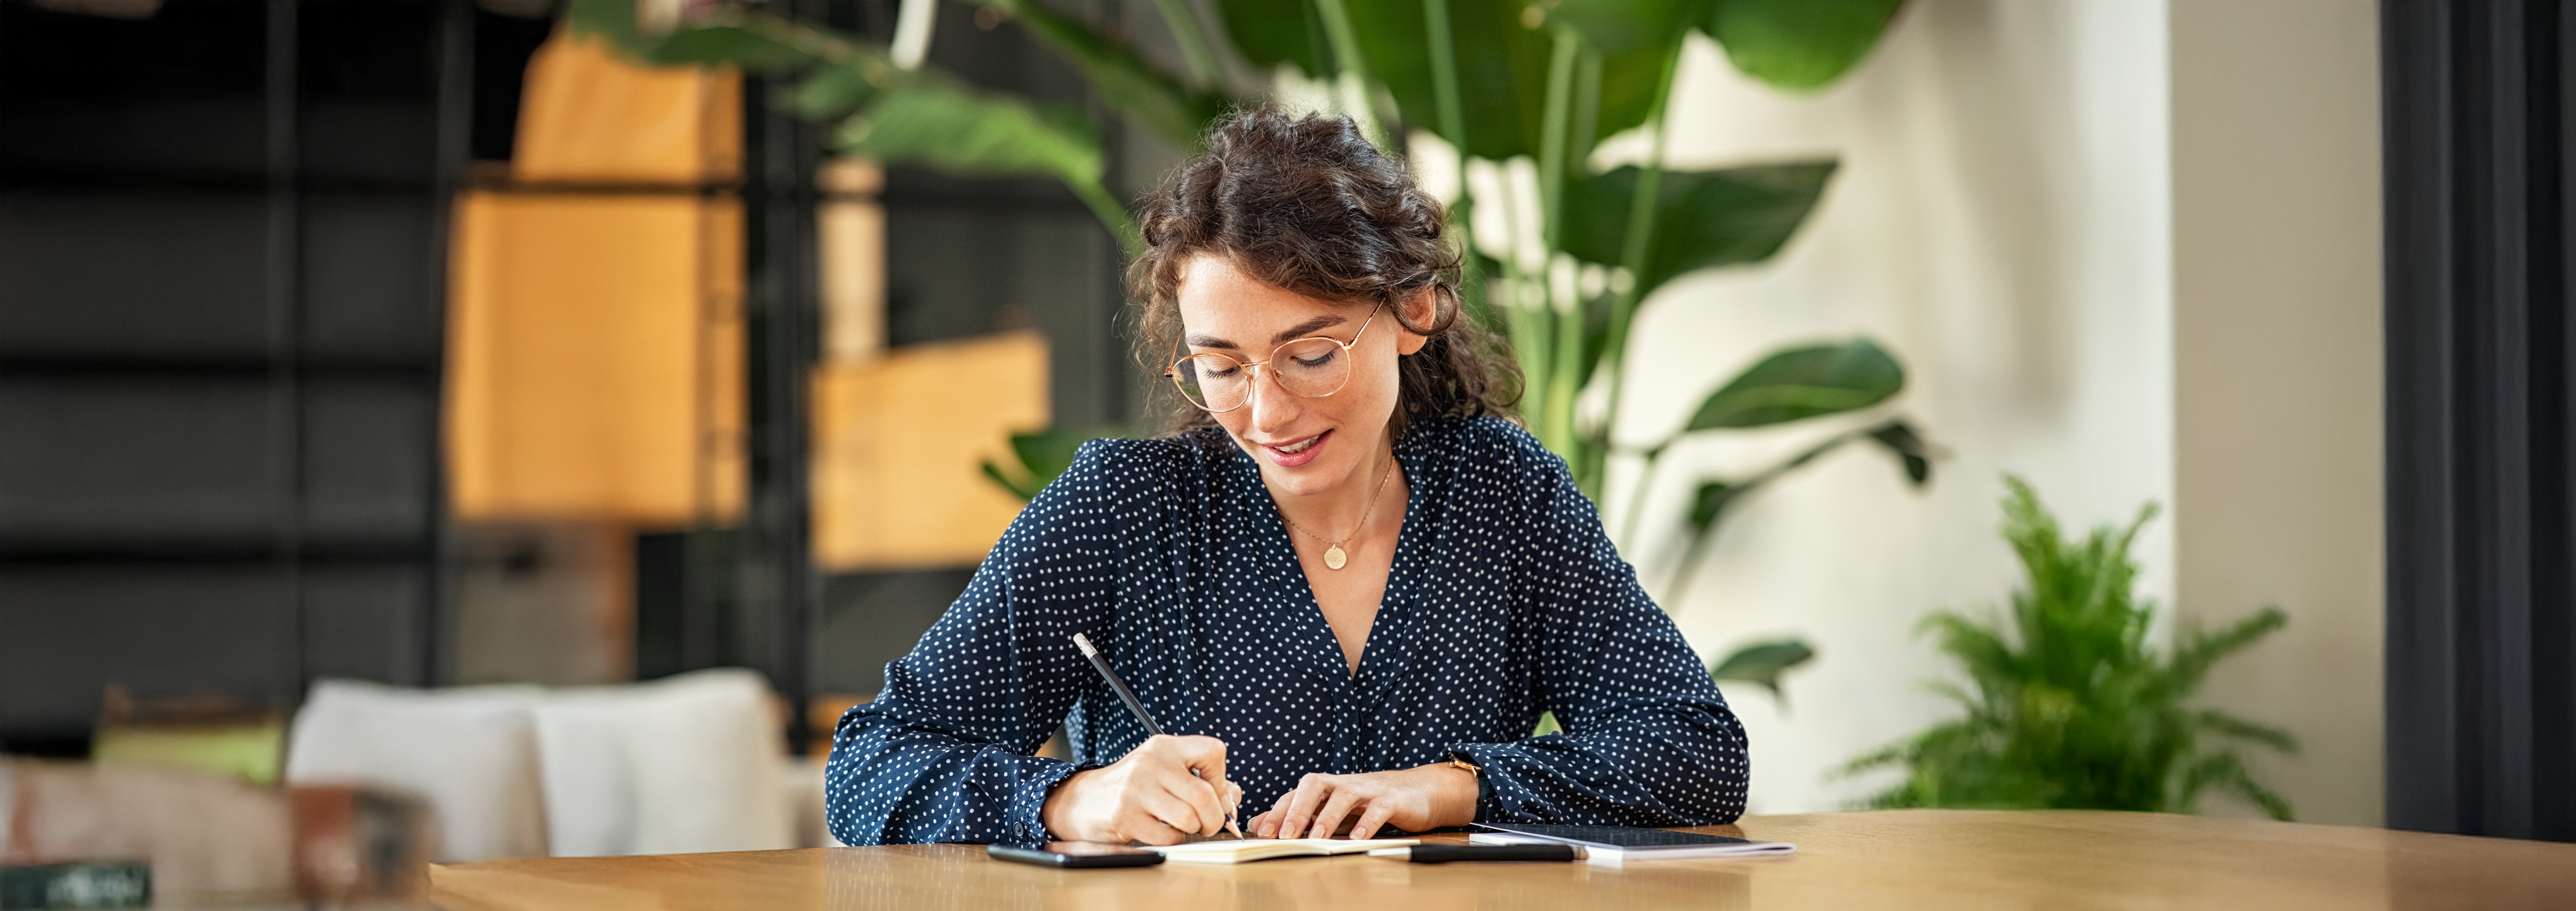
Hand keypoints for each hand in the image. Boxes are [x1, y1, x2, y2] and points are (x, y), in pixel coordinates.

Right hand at [1041, 734, 1244, 844]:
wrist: (1085, 800)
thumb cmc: (1135, 788)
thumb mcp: (1166, 772)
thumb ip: (1203, 780)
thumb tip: (1234, 798)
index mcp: (1165, 746)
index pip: (1213, 751)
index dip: (1223, 779)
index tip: (1216, 794)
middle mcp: (1151, 762)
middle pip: (1204, 795)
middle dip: (1214, 818)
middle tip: (1208, 825)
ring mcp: (1135, 788)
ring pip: (1188, 818)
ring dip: (1193, 830)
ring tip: (1183, 827)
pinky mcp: (1124, 815)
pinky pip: (1167, 837)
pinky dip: (1172, 840)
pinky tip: (1161, 832)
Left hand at [1246, 763, 1477, 839]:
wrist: (1418, 791)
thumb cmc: (1369, 803)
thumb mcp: (1332, 810)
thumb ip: (1299, 817)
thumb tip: (1258, 823)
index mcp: (1327, 786)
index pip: (1296, 793)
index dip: (1277, 811)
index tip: (1261, 833)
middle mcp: (1344, 783)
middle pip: (1314, 785)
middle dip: (1297, 810)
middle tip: (1284, 835)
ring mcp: (1368, 789)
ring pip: (1344, 795)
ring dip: (1327, 817)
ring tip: (1315, 838)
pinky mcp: (1392, 798)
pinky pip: (1377, 808)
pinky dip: (1366, 823)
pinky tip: (1357, 839)